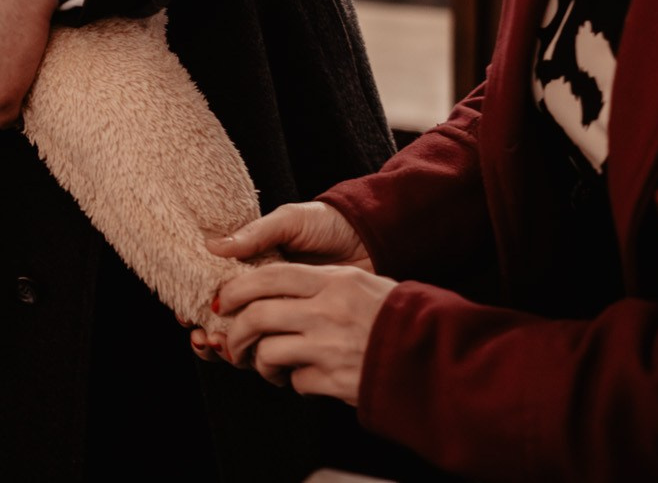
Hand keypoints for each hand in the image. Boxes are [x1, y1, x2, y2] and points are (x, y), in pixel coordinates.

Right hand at [190, 202, 371, 361]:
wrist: (374, 238)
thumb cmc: (329, 223)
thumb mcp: (291, 221)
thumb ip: (256, 234)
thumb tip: (213, 247)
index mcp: (254, 265)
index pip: (216, 289)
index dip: (194, 305)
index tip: (185, 315)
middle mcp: (265, 293)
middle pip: (224, 322)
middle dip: (207, 335)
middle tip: (206, 339)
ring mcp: (284, 314)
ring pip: (247, 342)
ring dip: (228, 351)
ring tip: (225, 348)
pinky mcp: (306, 331)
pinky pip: (279, 352)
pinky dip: (262, 362)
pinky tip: (256, 361)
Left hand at [203, 263, 397, 405]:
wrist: (434, 352)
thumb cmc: (398, 314)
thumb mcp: (361, 282)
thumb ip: (321, 281)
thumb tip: (273, 285)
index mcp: (334, 281)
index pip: (270, 276)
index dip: (238, 288)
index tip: (223, 301)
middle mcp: (328, 311)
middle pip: (259, 315)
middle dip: (236, 332)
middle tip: (231, 342)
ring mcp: (330, 347)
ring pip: (269, 352)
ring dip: (261, 362)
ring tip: (268, 366)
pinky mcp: (336, 380)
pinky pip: (296, 381)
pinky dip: (294, 382)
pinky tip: (305, 378)